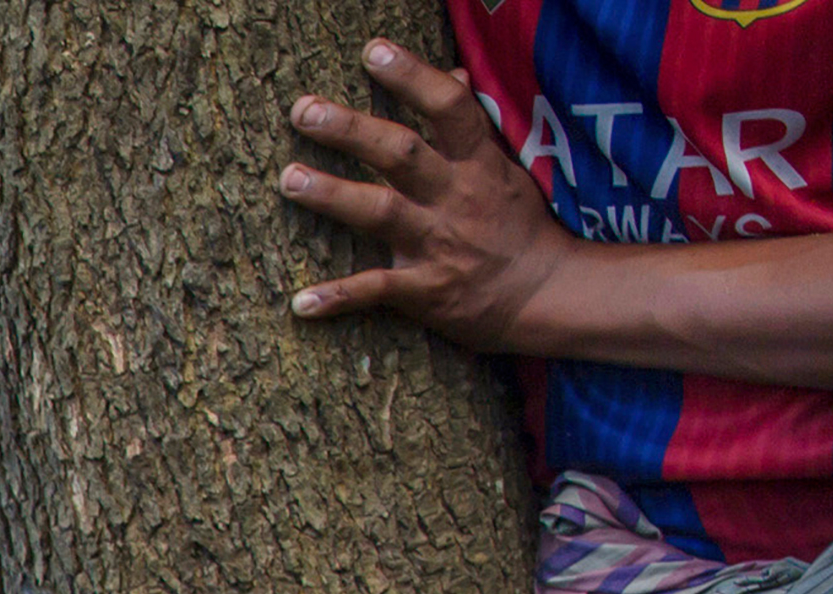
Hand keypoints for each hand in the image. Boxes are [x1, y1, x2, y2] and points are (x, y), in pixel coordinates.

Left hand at [280, 41, 575, 348]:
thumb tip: (457, 74)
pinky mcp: (425, 289)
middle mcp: (454, 196)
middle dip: (350, 130)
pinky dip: (338, 297)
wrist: (544, 292)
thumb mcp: (504, 166)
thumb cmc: (517, 223)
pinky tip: (300, 302)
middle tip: (303, 111)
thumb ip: (472, 125)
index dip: (412, 76)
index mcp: (476, 161)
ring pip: (380, 211)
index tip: (373, 51)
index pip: (448, 106)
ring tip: (289, 179)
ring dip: (332, 194)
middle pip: (399, 153)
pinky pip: (376, 290)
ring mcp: (437, 242)